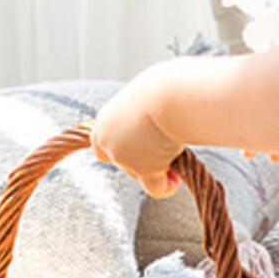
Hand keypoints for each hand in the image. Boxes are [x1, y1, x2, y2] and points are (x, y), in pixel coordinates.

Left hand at [91, 79, 185, 196]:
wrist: (173, 97)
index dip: (120, 146)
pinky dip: (165, 187)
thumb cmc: (164, 89)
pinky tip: (176, 180)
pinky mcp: (145, 169)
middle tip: (162, 148)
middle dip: (140, 157)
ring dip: (156, 168)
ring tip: (174, 154)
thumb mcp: (144, 98)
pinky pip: (155, 188)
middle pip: (121, 160)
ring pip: (139, 173)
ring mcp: (126, 157)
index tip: (139, 143)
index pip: (102, 143)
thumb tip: (153, 124)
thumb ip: (139, 114)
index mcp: (107, 119)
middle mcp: (110, 140)